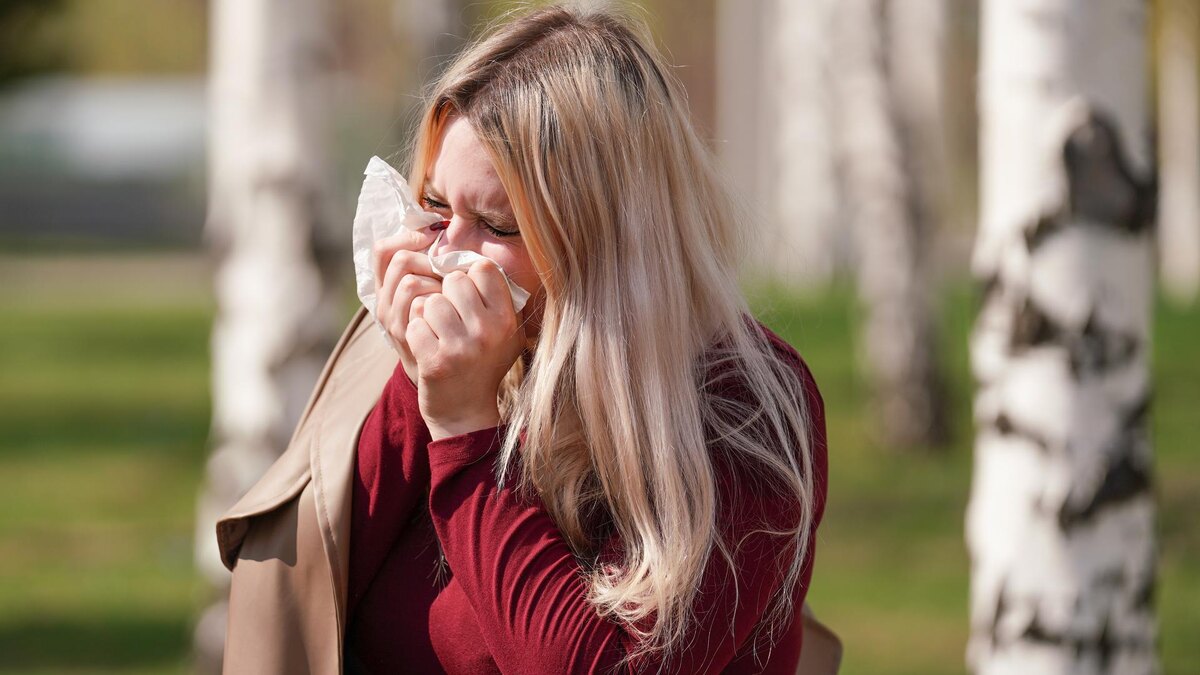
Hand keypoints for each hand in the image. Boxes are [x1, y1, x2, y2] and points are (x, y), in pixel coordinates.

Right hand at [373, 228, 439, 384]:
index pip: (384, 250)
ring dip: (438, 287)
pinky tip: (452, 319)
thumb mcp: (440, 301)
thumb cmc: (451, 339)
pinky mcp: (407, 341)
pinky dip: (439, 309)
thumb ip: (436, 270)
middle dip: (432, 263)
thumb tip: (443, 226)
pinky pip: (420, 310)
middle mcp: (384, 305)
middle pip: (400, 261)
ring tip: (453, 302)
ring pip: (410, 282)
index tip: (437, 236)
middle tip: (451, 276)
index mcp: (389, 290)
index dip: (409, 236)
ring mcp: (393, 324)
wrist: (450, 390)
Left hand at [406, 260, 524, 439]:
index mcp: (507, 320)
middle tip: (450, 317)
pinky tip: (428, 347)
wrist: (465, 413)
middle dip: (446, 293)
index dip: (468, 275)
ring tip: (438, 333)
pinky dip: (416, 334)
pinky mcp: (435, 362)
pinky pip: (414, 324)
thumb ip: (499, 298)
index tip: (465, 292)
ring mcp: (461, 348)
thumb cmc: (484, 364)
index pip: (483, 268)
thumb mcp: (507, 333)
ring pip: (431, 301)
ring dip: (428, 314)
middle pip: (453, 280)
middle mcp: (488, 332)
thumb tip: (474, 260)